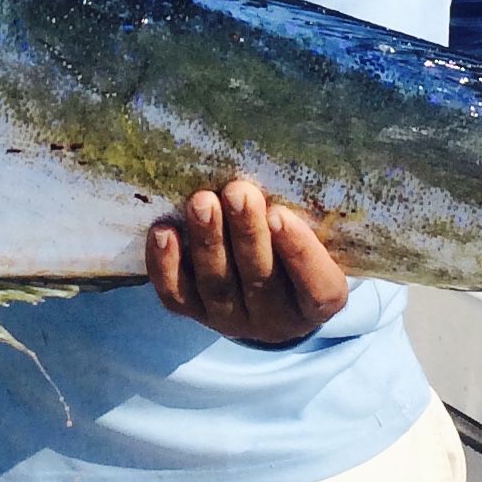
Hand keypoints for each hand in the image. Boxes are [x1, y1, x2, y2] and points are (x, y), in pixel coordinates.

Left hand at [147, 178, 349, 344]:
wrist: (265, 288)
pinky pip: (177, 295)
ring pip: (217, 284)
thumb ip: (305, 212)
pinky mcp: (196, 313)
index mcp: (319, 301)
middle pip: (260, 279)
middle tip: (237, 191)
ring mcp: (233, 318)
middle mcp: (276, 319)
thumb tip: (281, 161)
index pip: (317, 287)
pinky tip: (162, 232)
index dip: (299, 252)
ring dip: (208, 241)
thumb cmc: (294, 245)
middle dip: (247, 233)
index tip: (280, 214)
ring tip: (202, 202)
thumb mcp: (315, 234)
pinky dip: (166, 265)